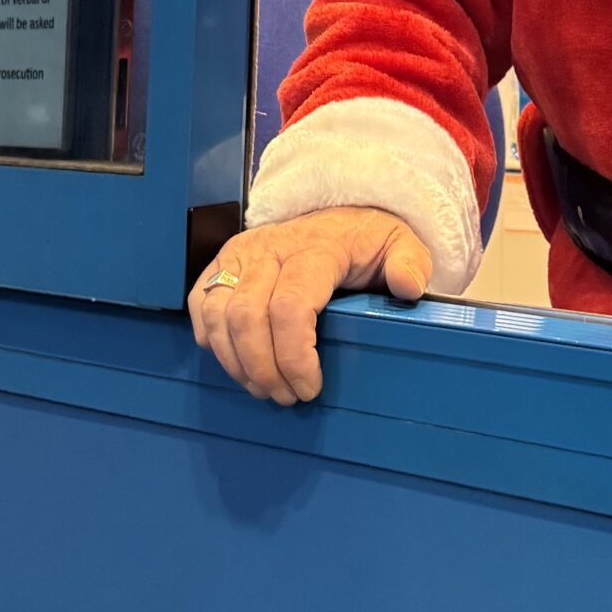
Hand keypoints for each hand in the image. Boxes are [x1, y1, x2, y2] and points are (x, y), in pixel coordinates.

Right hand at [188, 206, 432, 403]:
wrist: (336, 215)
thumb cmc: (365, 240)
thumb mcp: (401, 243)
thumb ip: (411, 262)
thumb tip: (407, 287)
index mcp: (314, 248)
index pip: (290, 307)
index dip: (294, 357)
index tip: (310, 387)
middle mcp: (268, 248)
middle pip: (247, 318)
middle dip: (263, 369)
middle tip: (286, 396)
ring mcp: (239, 255)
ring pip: (218, 316)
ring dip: (236, 363)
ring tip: (264, 388)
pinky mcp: (220, 263)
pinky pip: (200, 306)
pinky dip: (212, 341)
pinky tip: (238, 363)